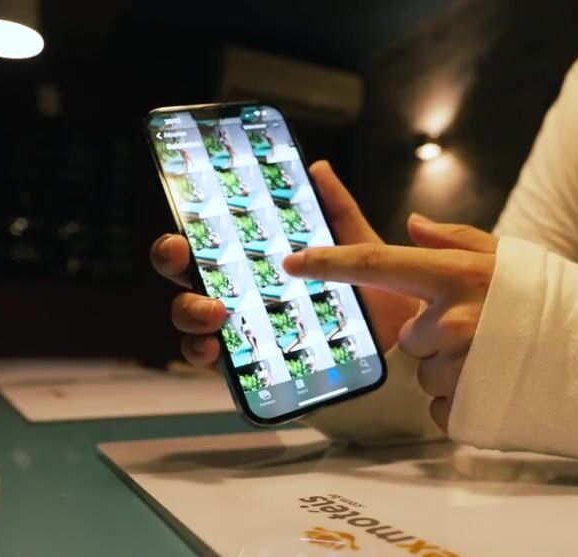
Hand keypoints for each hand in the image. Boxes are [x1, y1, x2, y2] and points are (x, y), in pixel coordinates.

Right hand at [149, 160, 419, 367]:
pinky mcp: (249, 367)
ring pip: (191, 316)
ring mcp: (241, 329)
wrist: (404, 352)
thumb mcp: (361, 249)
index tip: (182, 228)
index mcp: (259, 260)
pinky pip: (212, 361)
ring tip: (215, 310)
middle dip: (172, 261)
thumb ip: (337, 210)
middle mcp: (241, 292)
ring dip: (189, 309)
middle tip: (183, 257)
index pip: (209, 240)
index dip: (186, 232)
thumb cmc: (377, 302)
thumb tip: (319, 168)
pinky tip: (215, 348)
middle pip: (188, 273)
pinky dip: (203, 352)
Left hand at [282, 217, 497, 429]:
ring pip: (425, 373)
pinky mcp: (463, 409)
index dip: (329, 261)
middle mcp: (450, 321)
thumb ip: (455, 241)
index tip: (292, 261)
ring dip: (450, 369)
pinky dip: (460, 400)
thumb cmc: (550, 304)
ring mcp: (456, 368)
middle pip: (410, 335)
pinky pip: (439, 406)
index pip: (376, 262)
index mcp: (455, 277)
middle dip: (436, 336)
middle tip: (483, 334)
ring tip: (495, 361)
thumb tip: (413, 226)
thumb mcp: (508, 260)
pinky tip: (495, 386)